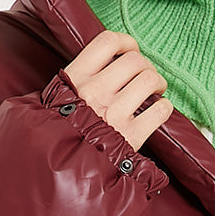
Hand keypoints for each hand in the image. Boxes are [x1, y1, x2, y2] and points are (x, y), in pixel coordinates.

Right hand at [62, 31, 172, 151]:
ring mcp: (114, 114)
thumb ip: (71, 81)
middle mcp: (95, 93)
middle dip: (146, 65)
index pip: (107, 42)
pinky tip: (158, 112)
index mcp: (75, 80)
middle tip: (146, 76)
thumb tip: (92, 67)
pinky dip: (164, 108)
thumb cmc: (56, 137)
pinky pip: (160, 110)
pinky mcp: (131, 136)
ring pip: (150, 80)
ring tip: (155, 91)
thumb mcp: (50, 102)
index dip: (126, 42)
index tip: (131, 50)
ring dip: (158, 83)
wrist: (60, 173)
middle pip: (134, 60)